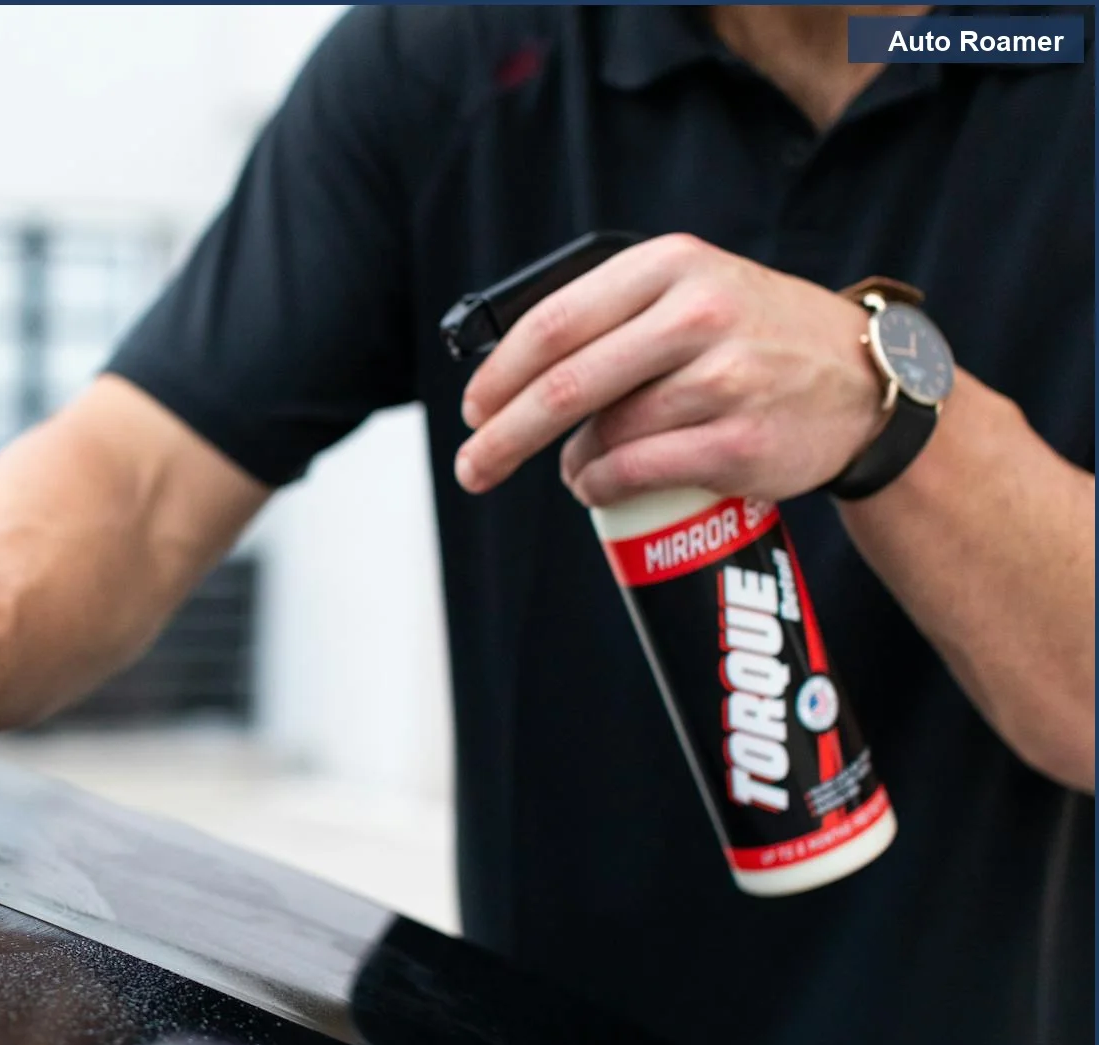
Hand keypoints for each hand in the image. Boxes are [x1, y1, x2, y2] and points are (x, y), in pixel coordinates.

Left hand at [454, 233, 885, 506]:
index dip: (500, 374)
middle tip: (472, 467)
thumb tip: (510, 375)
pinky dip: (601, 486)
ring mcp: (725, 378)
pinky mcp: (740, 441)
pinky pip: (638, 471)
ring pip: (604, 433)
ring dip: (569, 462)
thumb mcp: (693, 290)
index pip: (555, 322)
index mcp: (673, 265)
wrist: (864, 380)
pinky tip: (596, 485)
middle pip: (566, 384)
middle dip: (504, 435)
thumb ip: (612, 313)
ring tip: (572, 468)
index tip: (473, 408)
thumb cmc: (756, 337)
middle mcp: (700, 314)